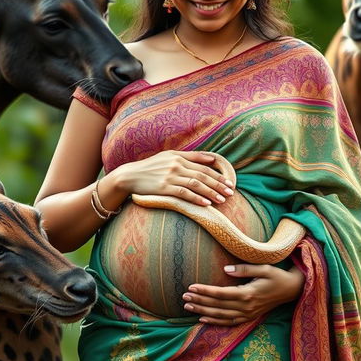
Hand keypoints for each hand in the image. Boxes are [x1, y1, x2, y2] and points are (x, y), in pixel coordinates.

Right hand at [111, 150, 233, 205]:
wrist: (129, 176)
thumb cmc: (151, 167)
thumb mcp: (169, 156)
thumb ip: (190, 156)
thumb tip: (212, 158)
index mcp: (178, 156)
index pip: (204, 165)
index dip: (218, 174)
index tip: (229, 182)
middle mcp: (176, 165)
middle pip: (202, 175)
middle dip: (218, 184)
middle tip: (230, 192)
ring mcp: (170, 176)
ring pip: (196, 184)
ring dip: (211, 192)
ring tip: (222, 200)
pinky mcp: (164, 187)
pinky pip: (184, 193)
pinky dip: (196, 198)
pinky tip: (206, 204)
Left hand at [182, 264, 304, 325]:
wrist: (291, 290)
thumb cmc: (276, 276)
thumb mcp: (263, 268)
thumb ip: (244, 269)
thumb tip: (225, 270)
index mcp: (248, 294)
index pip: (220, 294)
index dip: (205, 291)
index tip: (191, 287)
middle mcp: (246, 307)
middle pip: (217, 306)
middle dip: (199, 301)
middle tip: (184, 297)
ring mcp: (247, 314)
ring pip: (220, 316)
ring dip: (203, 312)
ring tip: (188, 307)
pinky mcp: (249, 317)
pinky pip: (228, 322)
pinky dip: (215, 322)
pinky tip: (203, 319)